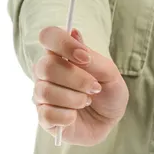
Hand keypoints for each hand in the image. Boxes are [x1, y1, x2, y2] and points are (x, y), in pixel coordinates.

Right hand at [32, 26, 128, 145]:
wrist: (110, 121)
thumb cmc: (108, 92)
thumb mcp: (109, 73)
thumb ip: (91, 57)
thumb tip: (73, 32)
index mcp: (62, 54)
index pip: (49, 36)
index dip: (64, 44)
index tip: (84, 57)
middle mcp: (47, 72)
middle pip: (46, 66)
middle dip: (76, 78)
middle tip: (94, 87)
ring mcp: (43, 95)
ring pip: (46, 91)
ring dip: (74, 98)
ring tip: (87, 101)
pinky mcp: (43, 117)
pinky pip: (47, 114)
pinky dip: (67, 116)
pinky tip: (74, 116)